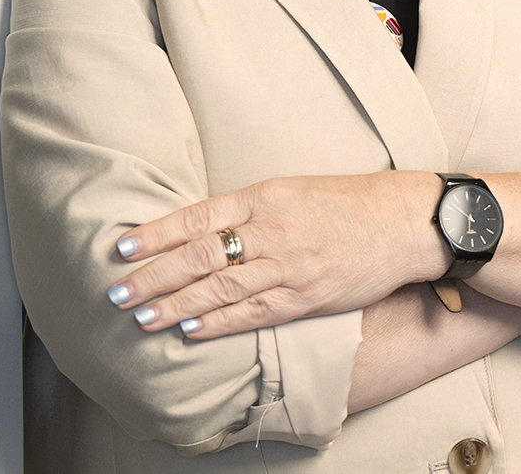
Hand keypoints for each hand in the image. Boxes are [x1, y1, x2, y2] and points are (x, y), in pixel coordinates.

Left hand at [103, 170, 446, 340]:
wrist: (405, 221)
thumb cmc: (350, 203)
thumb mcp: (295, 189)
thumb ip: (251, 208)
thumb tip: (199, 229)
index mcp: (266, 196)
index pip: (198, 217)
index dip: (157, 234)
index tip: (122, 248)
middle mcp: (273, 229)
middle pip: (200, 255)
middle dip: (153, 276)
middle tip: (116, 292)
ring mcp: (289, 265)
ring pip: (220, 287)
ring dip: (175, 305)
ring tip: (141, 317)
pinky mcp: (307, 295)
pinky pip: (254, 312)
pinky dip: (219, 323)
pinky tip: (191, 331)